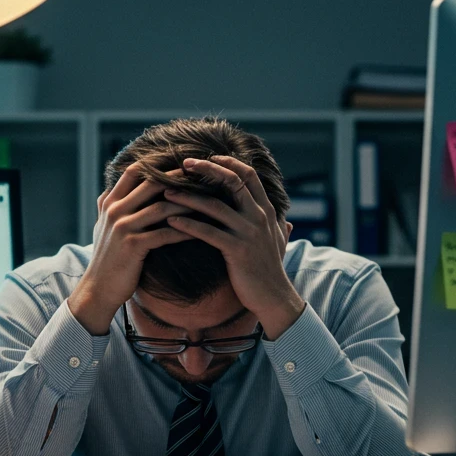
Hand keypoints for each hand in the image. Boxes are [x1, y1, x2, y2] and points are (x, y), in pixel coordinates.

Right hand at [69, 163, 191, 334]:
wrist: (98, 289)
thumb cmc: (106, 258)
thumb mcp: (101, 227)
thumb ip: (106, 206)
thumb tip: (110, 189)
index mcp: (110, 202)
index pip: (134, 171)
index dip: (158, 162)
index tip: (181, 163)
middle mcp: (115, 210)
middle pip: (151, 183)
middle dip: (179, 179)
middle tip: (203, 177)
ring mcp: (123, 227)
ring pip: (162, 207)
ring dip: (187, 204)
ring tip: (209, 203)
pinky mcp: (133, 245)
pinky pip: (165, 233)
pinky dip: (185, 230)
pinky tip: (202, 231)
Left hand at [163, 156, 306, 339]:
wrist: (274, 297)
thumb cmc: (272, 271)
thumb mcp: (280, 244)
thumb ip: (280, 228)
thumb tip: (288, 221)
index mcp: (266, 210)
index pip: (248, 175)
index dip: (229, 162)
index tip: (208, 157)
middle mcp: (258, 216)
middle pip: (232, 181)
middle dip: (206, 169)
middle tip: (183, 163)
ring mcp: (248, 233)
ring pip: (215, 205)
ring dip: (189, 197)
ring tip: (167, 191)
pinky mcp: (237, 250)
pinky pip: (208, 232)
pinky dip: (188, 224)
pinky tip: (170, 220)